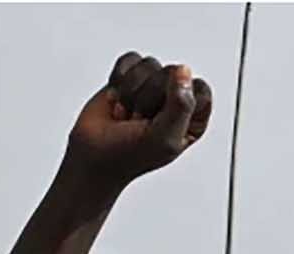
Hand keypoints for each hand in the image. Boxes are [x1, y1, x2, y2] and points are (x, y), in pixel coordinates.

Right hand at [64, 53, 213, 186]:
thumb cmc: (131, 154)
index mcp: (193, 117)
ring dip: (131, 92)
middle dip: (149, 98)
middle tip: (139, 121)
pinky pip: (131, 59)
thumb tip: (183, 71)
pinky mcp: (131, 76)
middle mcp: (176, 100)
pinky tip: (117, 100)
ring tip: (127, 114)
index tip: (162, 119)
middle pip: (172, 73)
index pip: (199, 89)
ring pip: (150, 65)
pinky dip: (119, 79)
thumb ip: (181, 105)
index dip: (178, 100)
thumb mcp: (165, 138)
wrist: (94, 154)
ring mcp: (153, 86)